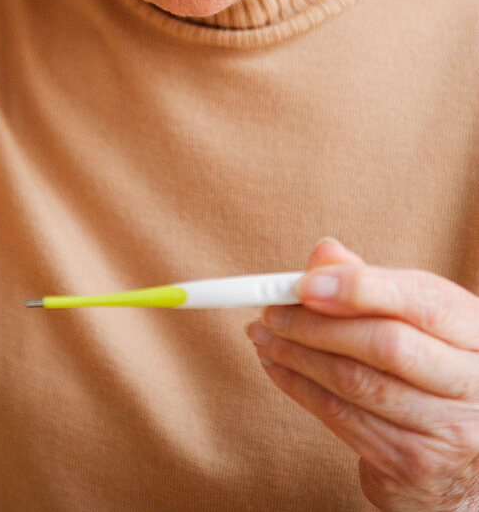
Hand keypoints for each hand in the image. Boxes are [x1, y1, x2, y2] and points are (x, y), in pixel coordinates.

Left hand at [245, 239, 478, 509]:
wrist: (467, 451)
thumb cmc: (435, 365)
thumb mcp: (421, 318)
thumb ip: (374, 283)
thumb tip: (323, 255)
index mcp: (477, 332)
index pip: (424, 301)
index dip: (361, 288)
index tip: (305, 283)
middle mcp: (473, 384)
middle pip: (385, 345)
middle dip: (316, 324)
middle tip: (271, 311)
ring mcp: (446, 431)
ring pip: (356, 384)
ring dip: (296, 356)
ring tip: (264, 335)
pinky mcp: (412, 465)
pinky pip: (343, 420)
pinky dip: (300, 389)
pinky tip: (279, 368)